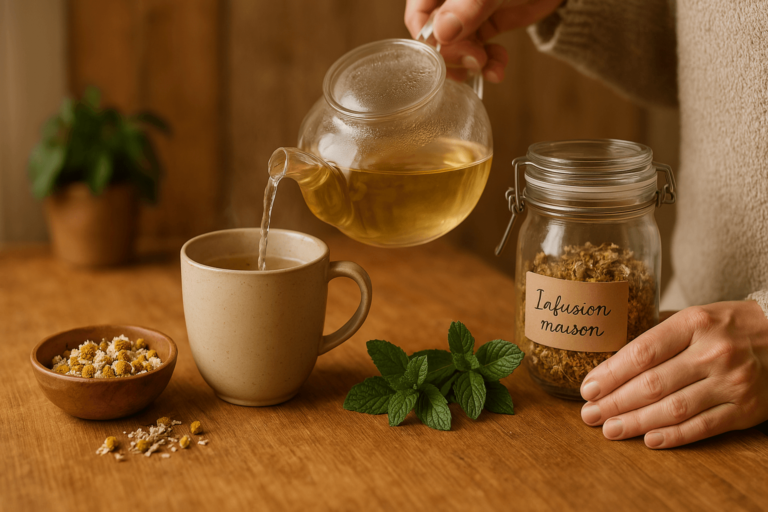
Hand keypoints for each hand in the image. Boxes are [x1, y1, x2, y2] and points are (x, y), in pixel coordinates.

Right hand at [404, 0, 562, 82]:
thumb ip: (470, 4)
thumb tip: (442, 32)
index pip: (418, 12)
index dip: (427, 36)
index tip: (446, 53)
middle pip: (436, 32)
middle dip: (454, 53)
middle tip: (474, 62)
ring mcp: (469, 9)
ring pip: (458, 45)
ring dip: (472, 63)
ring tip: (490, 69)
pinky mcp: (489, 20)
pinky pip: (479, 47)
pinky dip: (487, 61)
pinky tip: (497, 67)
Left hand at [579, 301, 767, 448]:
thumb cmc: (730, 326)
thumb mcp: (696, 317)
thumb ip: (660, 338)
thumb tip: (612, 365)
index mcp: (695, 323)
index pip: (642, 352)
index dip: (611, 374)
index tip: (588, 388)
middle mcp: (713, 353)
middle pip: (653, 384)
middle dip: (615, 402)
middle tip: (590, 414)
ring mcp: (732, 383)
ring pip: (674, 409)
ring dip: (636, 422)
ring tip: (610, 430)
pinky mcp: (746, 409)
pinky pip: (703, 427)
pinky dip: (673, 436)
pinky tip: (648, 440)